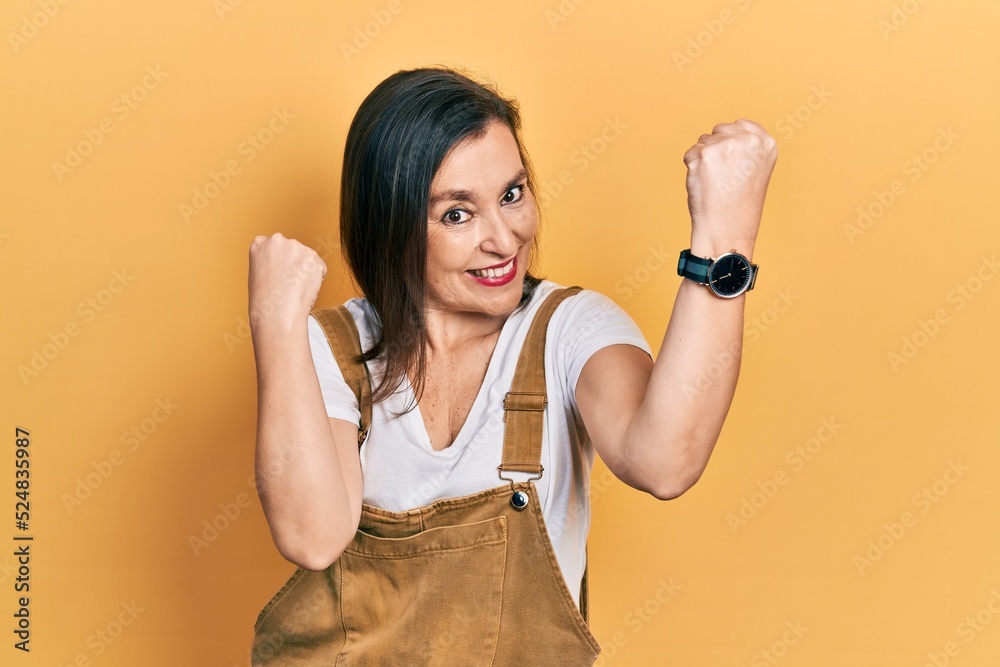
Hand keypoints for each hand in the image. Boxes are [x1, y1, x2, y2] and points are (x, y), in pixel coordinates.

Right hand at [248, 232, 327, 331]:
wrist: (276, 315)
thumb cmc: (265, 301)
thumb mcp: (258, 272)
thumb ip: (271, 260)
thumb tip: (288, 260)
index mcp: (259, 243)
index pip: (275, 247)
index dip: (278, 265)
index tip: (275, 276)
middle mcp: (277, 240)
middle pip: (292, 250)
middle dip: (293, 264)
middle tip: (286, 284)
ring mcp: (296, 247)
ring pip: (307, 259)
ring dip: (305, 272)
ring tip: (293, 288)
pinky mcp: (313, 258)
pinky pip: (320, 268)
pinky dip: (316, 279)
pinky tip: (304, 289)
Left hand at [683, 119, 777, 255]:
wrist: (727, 229)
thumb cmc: (739, 203)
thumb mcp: (755, 168)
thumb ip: (746, 146)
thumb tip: (724, 132)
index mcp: (767, 143)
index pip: (740, 124)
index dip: (731, 144)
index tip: (734, 165)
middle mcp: (749, 141)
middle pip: (720, 130)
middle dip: (717, 149)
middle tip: (725, 177)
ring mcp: (726, 146)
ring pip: (704, 140)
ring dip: (705, 159)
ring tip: (716, 181)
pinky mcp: (704, 155)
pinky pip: (690, 153)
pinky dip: (692, 167)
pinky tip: (705, 184)